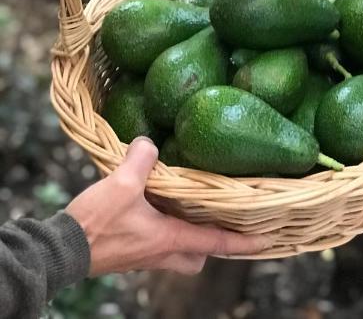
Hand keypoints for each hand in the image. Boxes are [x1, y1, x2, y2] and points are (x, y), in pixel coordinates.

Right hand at [65, 137, 270, 274]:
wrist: (60, 251)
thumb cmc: (94, 224)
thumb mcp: (121, 184)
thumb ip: (142, 159)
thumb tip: (150, 141)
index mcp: (168, 238)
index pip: (215, 242)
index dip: (243, 242)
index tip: (268, 241)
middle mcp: (160, 252)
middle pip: (198, 256)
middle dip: (213, 243)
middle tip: (222, 219)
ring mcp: (143, 255)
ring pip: (177, 251)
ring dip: (187, 234)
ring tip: (191, 206)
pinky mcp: (128, 251)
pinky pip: (156, 243)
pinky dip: (164, 227)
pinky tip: (156, 202)